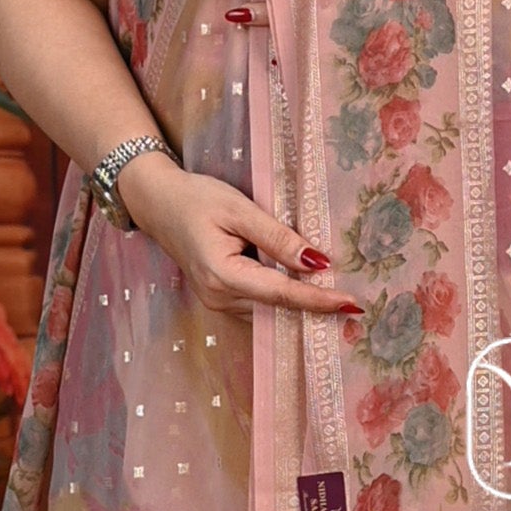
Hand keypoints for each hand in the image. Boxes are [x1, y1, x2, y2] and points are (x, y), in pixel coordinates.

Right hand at [114, 147, 362, 320]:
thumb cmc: (196, 198)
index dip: (318, 300)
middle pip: (278, 309)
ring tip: (336, 297)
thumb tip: (316, 263)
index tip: (351, 303)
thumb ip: (278, 238)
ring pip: (269, 311)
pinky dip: (283, 300)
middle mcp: (219, 298)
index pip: (282, 293)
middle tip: (354, 304)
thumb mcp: (240, 209)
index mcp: (222, 275)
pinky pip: (259, 306)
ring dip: (300, 305)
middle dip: (315, 307)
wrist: (157, 201)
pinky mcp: (219, 298)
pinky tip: (305, 291)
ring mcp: (217, 302)